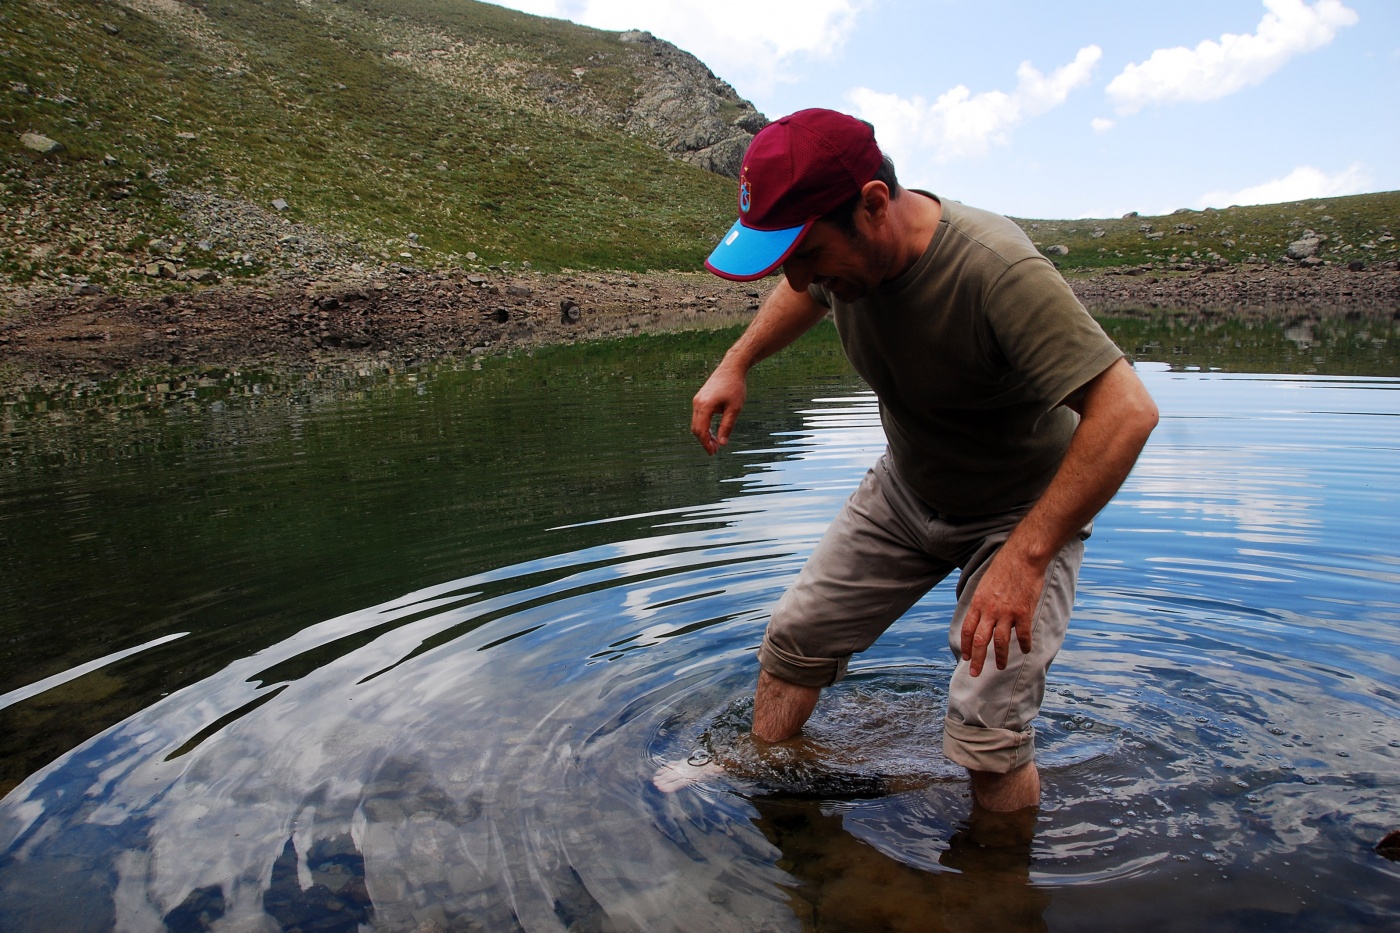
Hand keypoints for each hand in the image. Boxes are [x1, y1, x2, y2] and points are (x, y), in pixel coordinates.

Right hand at [691, 364, 746, 454]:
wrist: (731, 368)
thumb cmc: (735, 387)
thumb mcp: (735, 409)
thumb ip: (727, 426)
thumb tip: (722, 443)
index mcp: (705, 406)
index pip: (702, 430)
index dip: (706, 444)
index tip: (713, 453)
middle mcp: (697, 403)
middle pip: (696, 428)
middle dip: (704, 441)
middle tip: (715, 450)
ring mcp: (697, 400)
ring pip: (696, 423)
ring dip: (704, 434)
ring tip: (715, 442)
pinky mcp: (700, 398)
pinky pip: (699, 416)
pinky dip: (704, 425)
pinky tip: (713, 431)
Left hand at [959, 548, 1043, 676]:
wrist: (1022, 557)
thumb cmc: (1003, 567)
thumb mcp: (984, 584)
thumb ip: (981, 602)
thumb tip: (978, 616)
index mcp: (978, 603)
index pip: (967, 629)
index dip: (965, 645)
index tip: (965, 657)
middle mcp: (990, 610)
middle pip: (980, 640)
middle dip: (976, 659)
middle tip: (975, 673)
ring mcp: (1007, 612)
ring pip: (1000, 642)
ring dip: (1000, 657)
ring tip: (999, 667)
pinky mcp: (1023, 612)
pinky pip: (1022, 635)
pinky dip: (1024, 645)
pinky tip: (1025, 650)